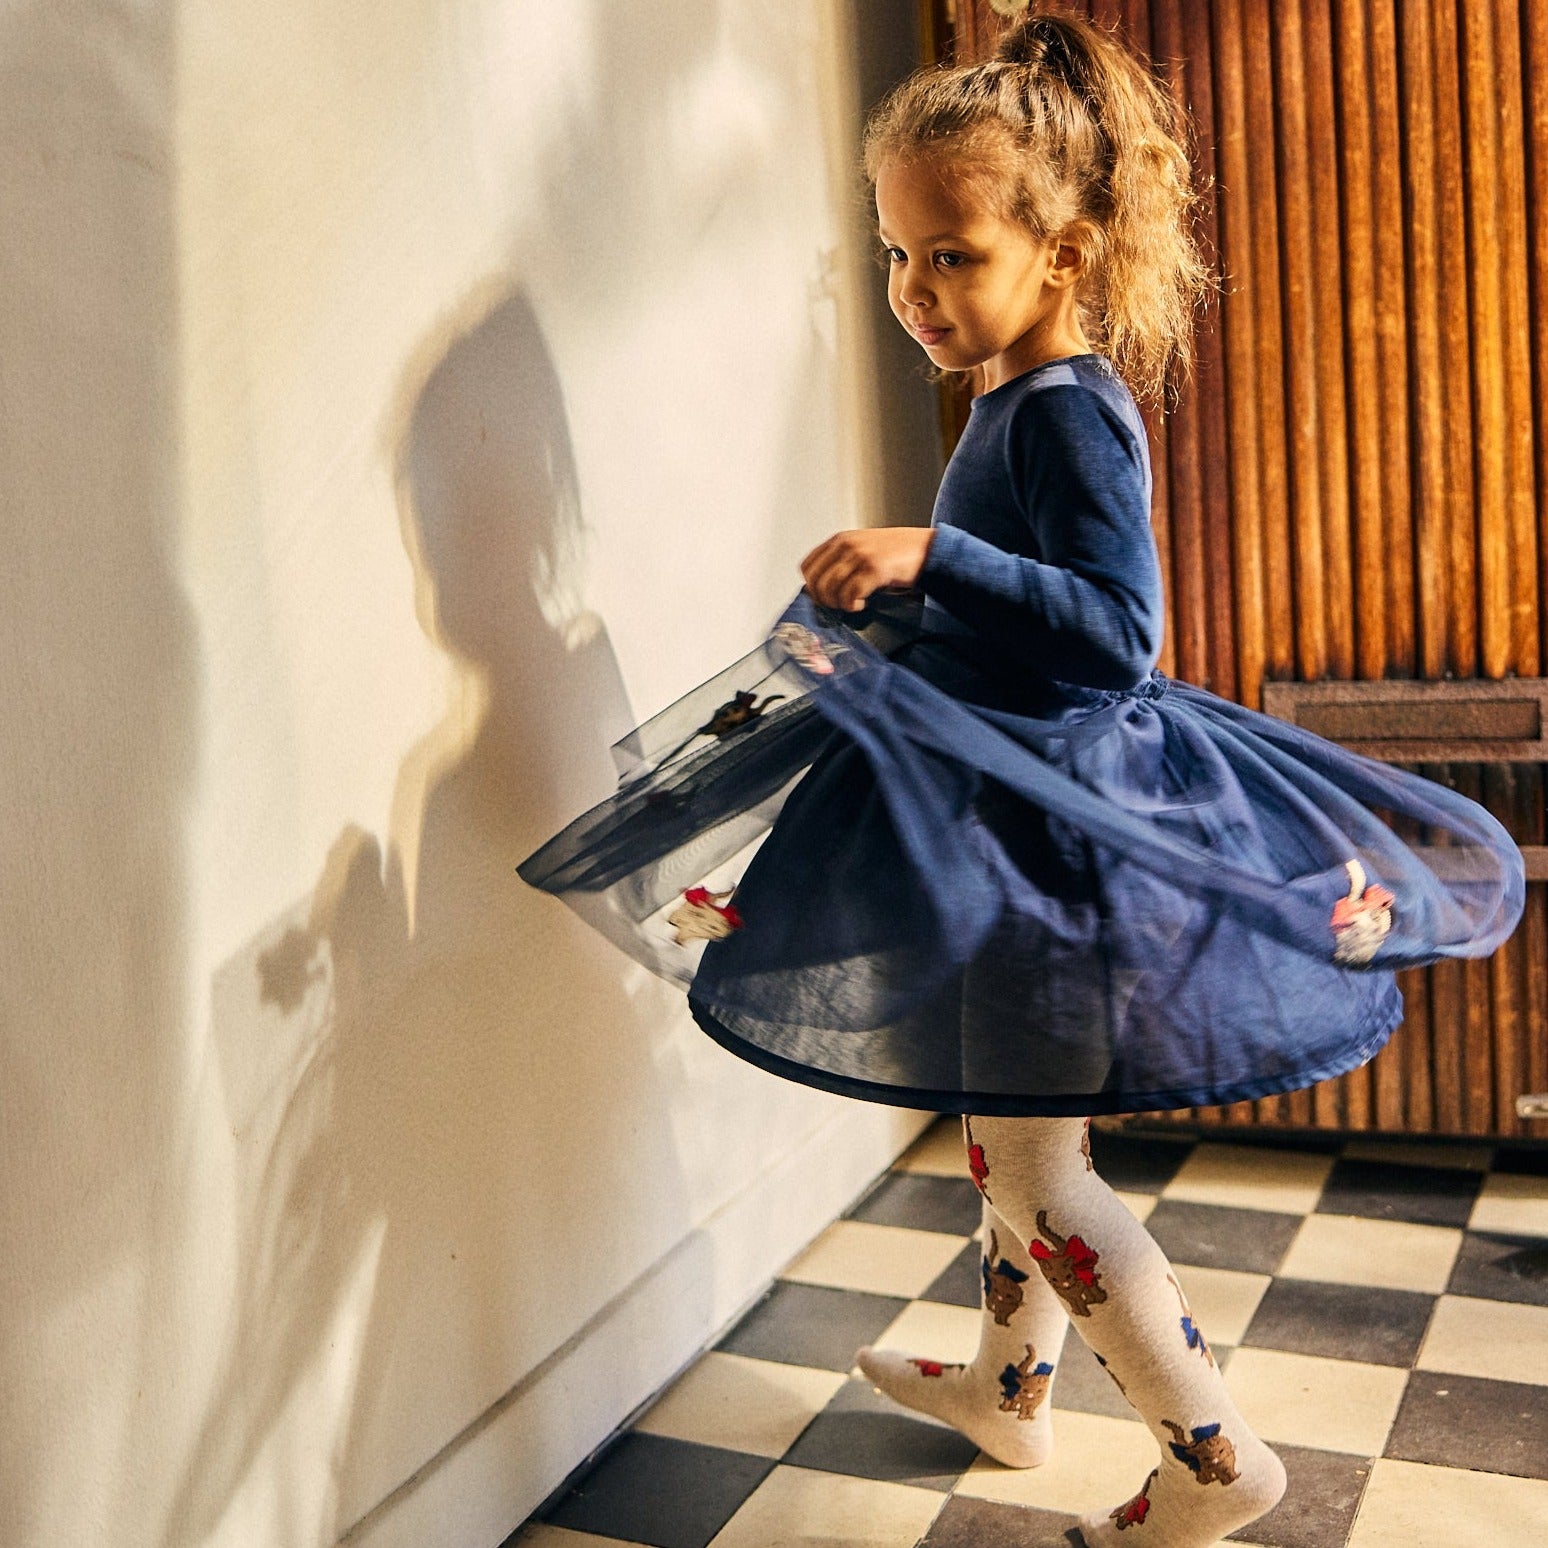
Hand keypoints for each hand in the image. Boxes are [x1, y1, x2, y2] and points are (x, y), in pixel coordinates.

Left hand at [799, 526, 933, 611]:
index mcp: (840, 539)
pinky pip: (851, 594)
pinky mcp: (875, 569)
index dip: (811, 586)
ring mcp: (860, 556)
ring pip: (831, 589)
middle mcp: (847, 545)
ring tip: (852, 603)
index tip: (823, 596)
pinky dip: (853, 604)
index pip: (807, 566)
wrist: (926, 549)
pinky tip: (862, 603)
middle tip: (838, 604)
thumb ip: (841, 562)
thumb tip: (821, 589)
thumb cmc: (896, 553)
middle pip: (816, 581)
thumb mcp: (862, 549)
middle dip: (824, 599)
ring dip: (839, 603)